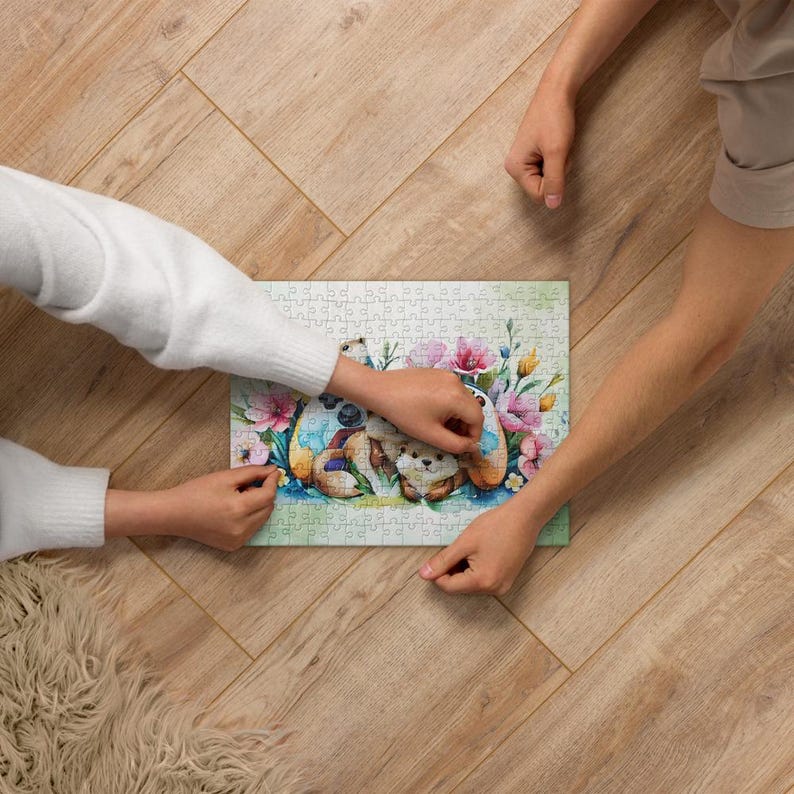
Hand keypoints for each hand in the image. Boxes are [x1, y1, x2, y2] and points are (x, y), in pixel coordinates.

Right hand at [105, 465, 278, 550]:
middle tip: (245, 485)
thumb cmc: (196, 492)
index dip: (272, 481)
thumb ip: (252, 472)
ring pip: (262, 518)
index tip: (272, 472)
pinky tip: (232, 511)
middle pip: (268, 508)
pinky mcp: (233, 546)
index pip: (268, 495)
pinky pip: (252, 528)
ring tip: (236, 498)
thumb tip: (272, 471)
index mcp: (239, 509)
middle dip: (263, 493)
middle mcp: (241, 528)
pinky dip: (250, 517)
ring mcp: (238, 540)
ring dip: (257, 506)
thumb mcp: (225, 477)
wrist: (174, 514)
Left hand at [327, 356, 483, 454]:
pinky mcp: (438, 373)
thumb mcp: (430, 434)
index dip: (473, 436)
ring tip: (439, 425)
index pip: (478, 420)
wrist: (380, 389)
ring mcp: (448, 375)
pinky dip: (449, 404)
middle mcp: (457, 382)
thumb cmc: (404, 413)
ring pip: (463, 400)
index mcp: (457, 397)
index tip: (461, 446)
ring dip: (457, 416)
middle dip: (465, 426)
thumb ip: (455, 444)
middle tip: (449, 437)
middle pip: (473, 408)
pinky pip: (453, 391)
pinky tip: (431, 411)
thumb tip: (471, 447)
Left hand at [418, 501, 539, 594]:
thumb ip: (443, 561)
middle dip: (452, 570)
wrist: (525, 517)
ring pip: (471, 584)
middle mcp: (494, 590)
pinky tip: (479, 552)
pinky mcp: (507, 580)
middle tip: (456, 548)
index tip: (437, 556)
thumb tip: (424, 575)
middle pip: (460, 587)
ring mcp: (503, 586)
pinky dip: (475, 569)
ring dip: (463, 569)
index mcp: (482, 582)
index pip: (449, 587)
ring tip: (470, 548)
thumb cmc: (495, 526)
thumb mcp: (464, 542)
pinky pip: (483, 580)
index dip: (437, 573)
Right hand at [504, 77, 575, 208]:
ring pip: (548, 177)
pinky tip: (557, 142)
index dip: (555, 182)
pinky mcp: (532, 154)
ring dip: (560, 164)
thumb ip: (554, 181)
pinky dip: (558, 158)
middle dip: (557, 172)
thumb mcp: (557, 152)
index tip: (557, 158)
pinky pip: (549, 167)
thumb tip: (553, 206)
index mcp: (515, 168)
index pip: (539, 194)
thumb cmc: (554, 118)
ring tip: (559, 143)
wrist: (557, 90)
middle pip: (543, 187)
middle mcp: (515, 167)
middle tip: (559, 149)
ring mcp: (524, 160)